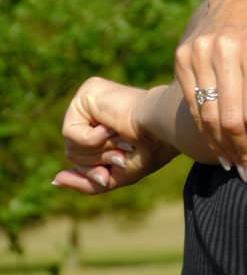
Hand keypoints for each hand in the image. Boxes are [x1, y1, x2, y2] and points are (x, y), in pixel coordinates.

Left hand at [55, 78, 176, 193]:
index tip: (115, 167)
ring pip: (70, 145)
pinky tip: (109, 128)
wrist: (163, 128)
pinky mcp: (87, 92)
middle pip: (72, 152)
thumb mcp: (116, 175)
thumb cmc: (150, 150)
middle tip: (123, 149)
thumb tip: (55, 180)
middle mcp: (94, 111)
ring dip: (98, 150)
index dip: (93, 170)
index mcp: (103, 127)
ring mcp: (90, 99)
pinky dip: (91, 139)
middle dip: (97, 160)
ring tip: (120, 137)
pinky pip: (70, 132)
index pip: (80, 157)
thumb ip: (86, 182)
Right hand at [174, 0, 246, 175]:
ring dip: (223, 148)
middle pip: (231, 118)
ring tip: (238, 168)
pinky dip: (205, 132)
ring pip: (208, 116)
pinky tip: (220, 149)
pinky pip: (193, 106)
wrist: (239, 4)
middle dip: (245, 153)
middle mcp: (222, 48)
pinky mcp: (182, 58)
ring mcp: (198, 52)